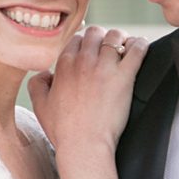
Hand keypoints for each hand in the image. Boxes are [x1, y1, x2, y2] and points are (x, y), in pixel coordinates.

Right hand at [29, 27, 146, 157]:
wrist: (83, 145)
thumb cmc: (63, 130)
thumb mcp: (40, 106)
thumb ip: (37, 84)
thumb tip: (45, 73)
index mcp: (63, 65)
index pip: (76, 38)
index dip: (85, 43)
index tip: (91, 51)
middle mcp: (83, 61)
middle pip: (96, 33)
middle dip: (102, 37)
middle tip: (109, 49)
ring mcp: (104, 67)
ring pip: (116, 36)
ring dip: (121, 40)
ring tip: (125, 48)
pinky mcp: (124, 77)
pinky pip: (137, 49)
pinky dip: (140, 45)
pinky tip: (140, 48)